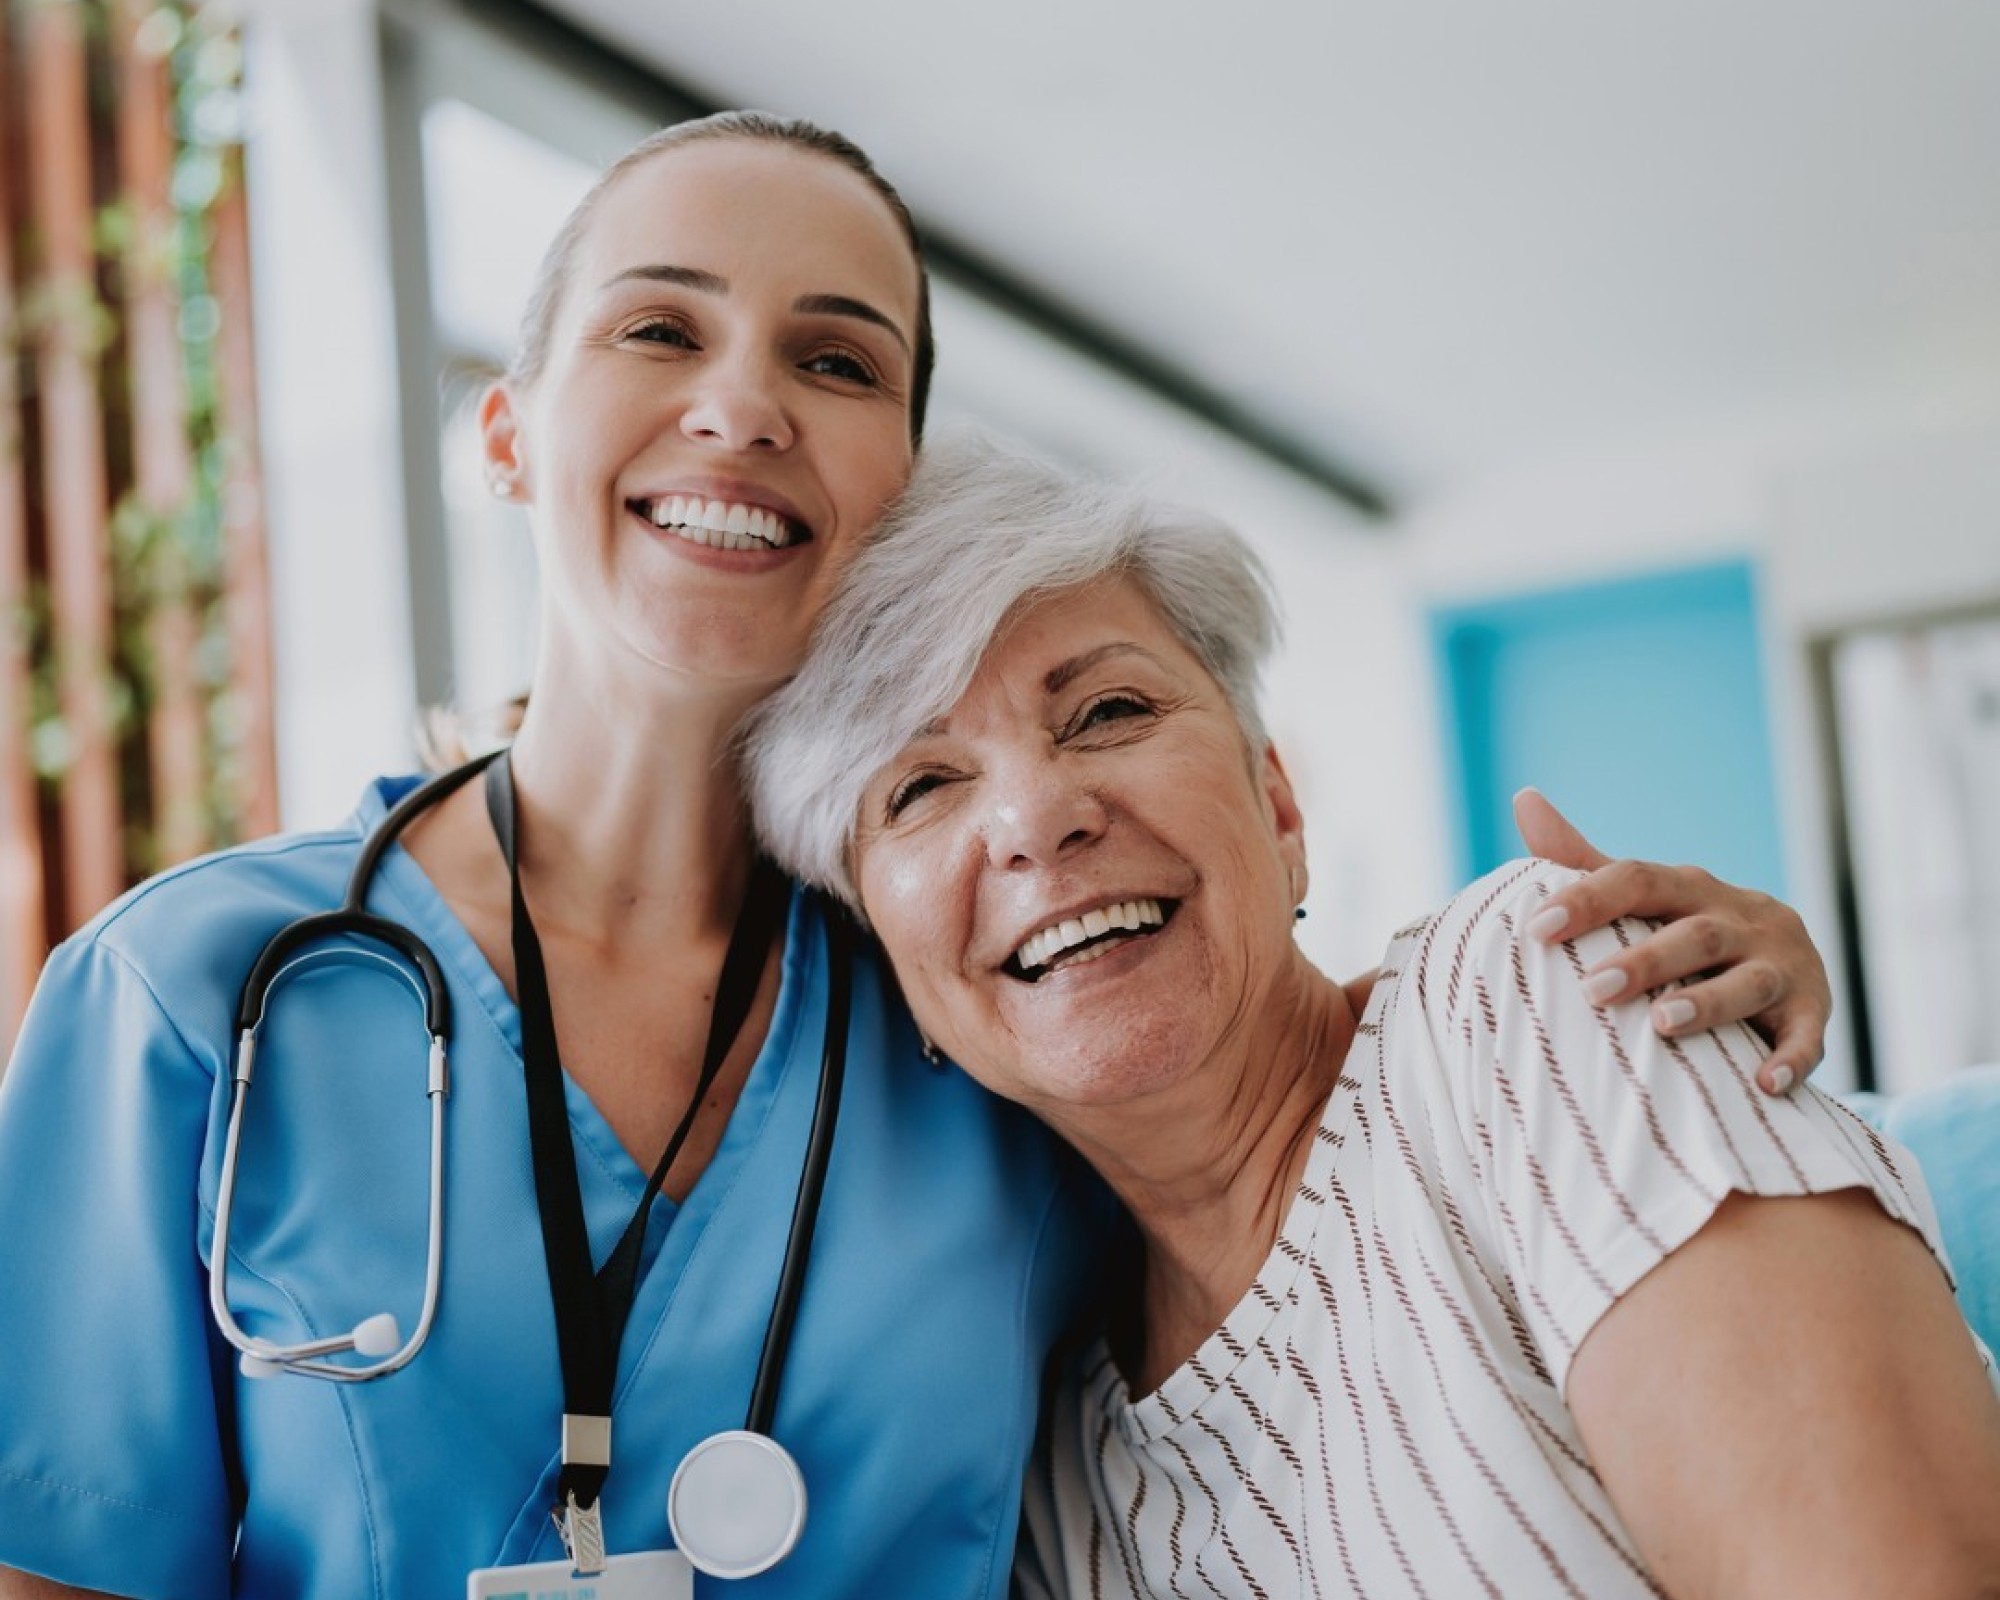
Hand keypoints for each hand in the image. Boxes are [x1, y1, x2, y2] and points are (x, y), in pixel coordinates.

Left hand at [1513, 788, 1830, 1094]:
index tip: (1537, 928)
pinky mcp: (1814, 1010)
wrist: (1784, 966)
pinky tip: (1764, 1084)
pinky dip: (1790, 1058)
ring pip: (1748, 981)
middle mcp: (1741, 918)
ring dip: (1708, 1002)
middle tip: (1592, 989)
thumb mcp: (1643, 895)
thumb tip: (1525, 799)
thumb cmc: (1687, 930)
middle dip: (1645, 960)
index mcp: (1690, 888)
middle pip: (1693, 933)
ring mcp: (1782, 963)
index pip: (1637, 880)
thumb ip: (1582, 858)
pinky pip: (1808, 1035)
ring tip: (1662, 1024)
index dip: (1589, 900)